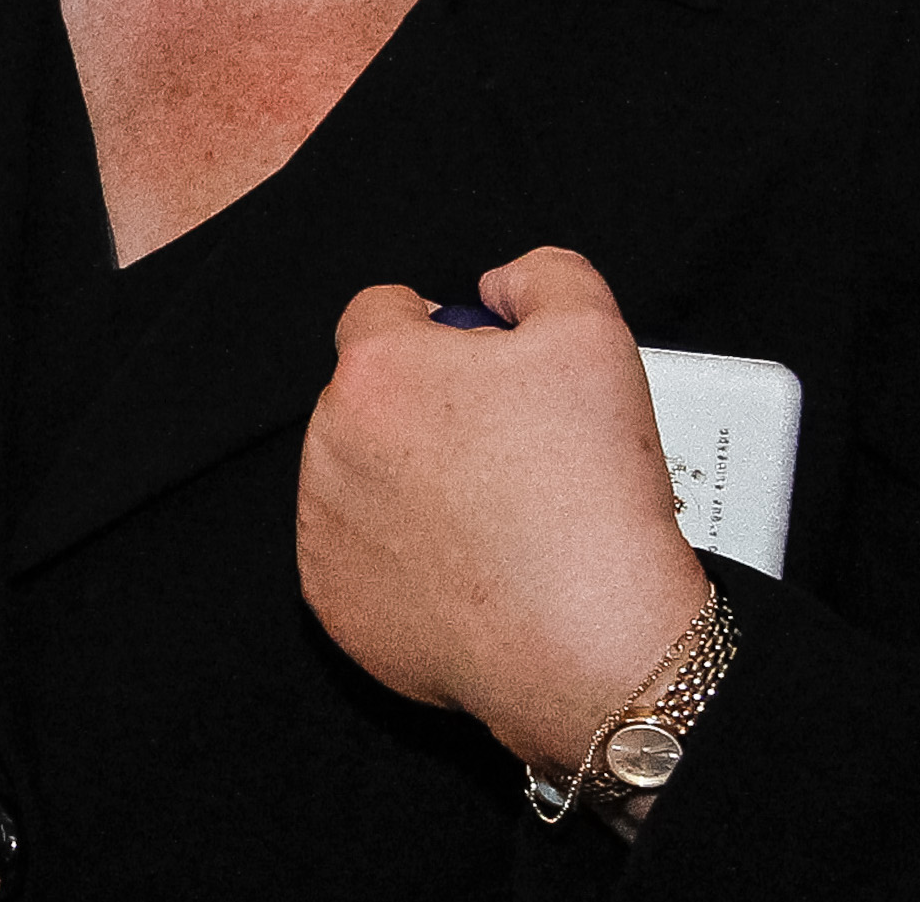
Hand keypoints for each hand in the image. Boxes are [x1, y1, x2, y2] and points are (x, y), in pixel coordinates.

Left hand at [296, 247, 708, 777]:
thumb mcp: (594, 333)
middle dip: (425, 406)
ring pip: (358, 474)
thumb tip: (498, 286)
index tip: (479, 364)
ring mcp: (324, 528)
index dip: (436, 328)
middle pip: (368, 395)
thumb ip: (541, 276)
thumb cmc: (590, 493)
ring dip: (408, 478)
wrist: (592, 643)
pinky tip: (467, 566)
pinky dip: (402, 557)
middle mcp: (329, 443)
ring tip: (492, 511)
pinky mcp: (333, 602)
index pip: (380, 312)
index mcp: (377, 370)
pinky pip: (359, 557)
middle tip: (504, 444)